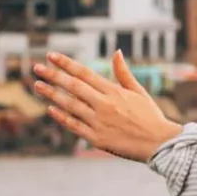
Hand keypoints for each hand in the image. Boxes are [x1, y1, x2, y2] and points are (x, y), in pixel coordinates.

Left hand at [32, 52, 182, 161]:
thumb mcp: (139, 92)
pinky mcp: (96, 139)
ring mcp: (99, 122)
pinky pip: (74, 125)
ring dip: (51, 94)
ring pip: (69, 105)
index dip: (66, 63)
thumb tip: (116, 52)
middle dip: (52, 75)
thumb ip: (123, 73)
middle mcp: (104, 104)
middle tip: (36, 67)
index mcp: (114, 91)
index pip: (84, 73)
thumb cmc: (150, 116)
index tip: (51, 56)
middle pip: (73, 86)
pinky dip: (61, 117)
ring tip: (37, 85)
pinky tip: (50, 108)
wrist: (159, 143)